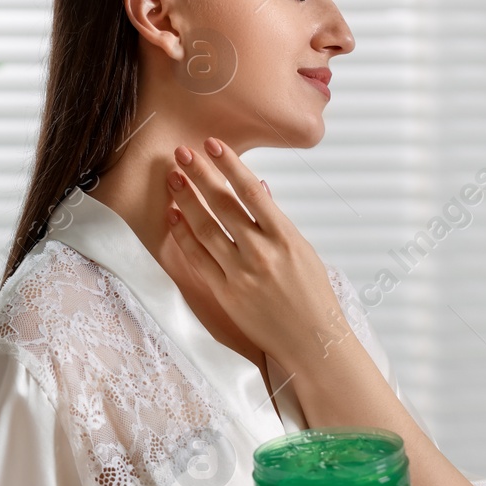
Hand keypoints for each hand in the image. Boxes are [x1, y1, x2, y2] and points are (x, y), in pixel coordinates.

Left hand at [164, 137, 353, 370]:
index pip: (252, 192)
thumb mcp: (303, 252)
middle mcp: (262, 253)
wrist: (311, 341)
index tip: (214, 144)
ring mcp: (241, 273)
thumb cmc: (311, 296)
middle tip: (182, 151)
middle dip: (201, 174)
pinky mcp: (225, 293)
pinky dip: (184, 234)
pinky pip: (198, 258)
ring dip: (187, 200)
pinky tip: (173, 215)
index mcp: (286, 239)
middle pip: (224, 205)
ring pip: (206, 228)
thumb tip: (259, 188)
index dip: (230, 166)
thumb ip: (277, 221)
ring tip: (174, 176)